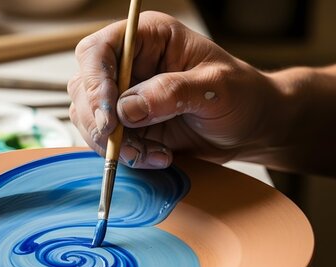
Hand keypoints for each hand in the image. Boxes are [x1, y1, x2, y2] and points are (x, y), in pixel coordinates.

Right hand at [68, 11, 283, 168]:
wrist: (251, 126)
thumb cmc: (242, 95)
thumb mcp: (216, 88)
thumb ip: (172, 92)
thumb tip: (126, 109)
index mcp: (147, 39)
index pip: (98, 51)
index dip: (95, 82)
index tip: (108, 117)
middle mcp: (129, 64)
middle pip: (84, 87)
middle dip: (99, 122)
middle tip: (125, 145)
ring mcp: (124, 96)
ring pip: (89, 119)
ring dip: (113, 144)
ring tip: (154, 154)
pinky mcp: (127, 125)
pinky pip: (107, 142)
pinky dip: (126, 156)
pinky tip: (158, 157)